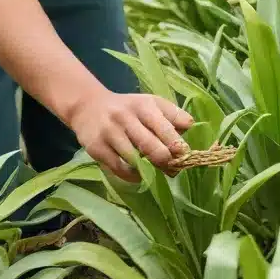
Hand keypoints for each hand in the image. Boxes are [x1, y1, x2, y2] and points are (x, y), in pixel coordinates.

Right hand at [66, 88, 193, 182]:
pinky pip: (118, 168)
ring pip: (133, 158)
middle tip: (173, 169)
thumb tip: (190, 126)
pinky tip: (139, 174)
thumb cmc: (128, 108)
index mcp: (144, 105)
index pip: (163, 125)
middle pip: (148, 144)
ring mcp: (110, 133)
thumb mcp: (150, 103)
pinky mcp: (97, 148)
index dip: (175, 142)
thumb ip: (171, 114)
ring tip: (157, 172)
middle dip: (164, 159)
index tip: (184, 154)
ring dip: (148, 169)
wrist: (89, 107)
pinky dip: (131, 175)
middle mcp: (126, 118)